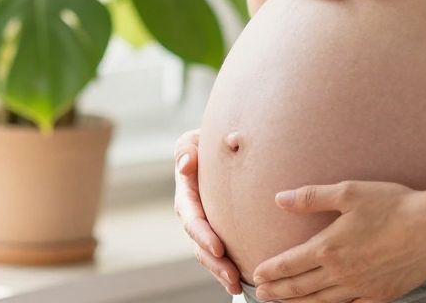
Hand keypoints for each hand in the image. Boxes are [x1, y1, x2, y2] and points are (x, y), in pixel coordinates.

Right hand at [174, 128, 242, 295]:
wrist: (217, 146)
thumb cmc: (204, 142)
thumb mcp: (192, 140)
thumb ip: (187, 149)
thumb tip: (186, 164)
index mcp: (186, 191)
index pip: (192, 216)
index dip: (203, 234)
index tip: (219, 247)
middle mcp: (192, 212)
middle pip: (198, 243)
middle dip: (213, 261)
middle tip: (231, 275)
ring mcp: (202, 224)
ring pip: (207, 253)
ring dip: (220, 271)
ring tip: (236, 285)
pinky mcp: (214, 231)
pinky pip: (218, 254)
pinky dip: (226, 269)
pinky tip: (239, 284)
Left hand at [248, 181, 425, 302]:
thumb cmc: (392, 205)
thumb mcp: (349, 192)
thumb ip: (311, 197)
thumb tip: (279, 199)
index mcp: (329, 247)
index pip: (290, 263)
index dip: (271, 271)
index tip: (256, 274)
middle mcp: (340, 273)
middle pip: (300, 287)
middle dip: (278, 291)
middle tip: (261, 294)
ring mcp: (360, 288)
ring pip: (321, 302)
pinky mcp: (380, 295)